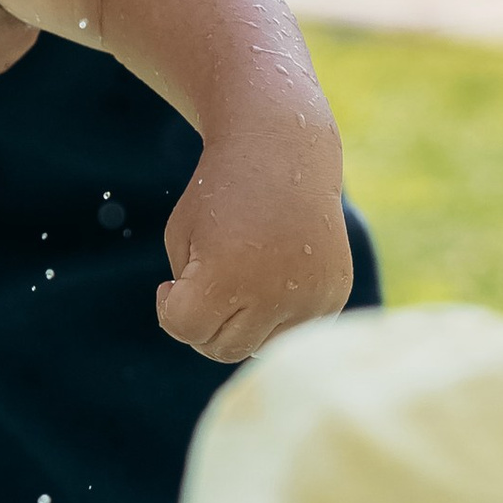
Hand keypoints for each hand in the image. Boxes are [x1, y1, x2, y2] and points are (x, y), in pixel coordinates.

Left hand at [156, 126, 353, 361]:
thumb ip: (189, 299)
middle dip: (204, 325)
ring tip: (241, 279)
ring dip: (241, 325)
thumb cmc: (220, 195)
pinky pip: (292, 332)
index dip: (169, 308)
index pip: (185, 330)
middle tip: (206, 284)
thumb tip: (219, 342)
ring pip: (259, 348)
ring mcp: (310, 299)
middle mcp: (274, 294)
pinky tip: (273, 276)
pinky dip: (276, 316)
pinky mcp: (333, 297)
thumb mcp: (182, 239)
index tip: (173, 282)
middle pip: (222, 349)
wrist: (284, 153)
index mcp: (227, 277)